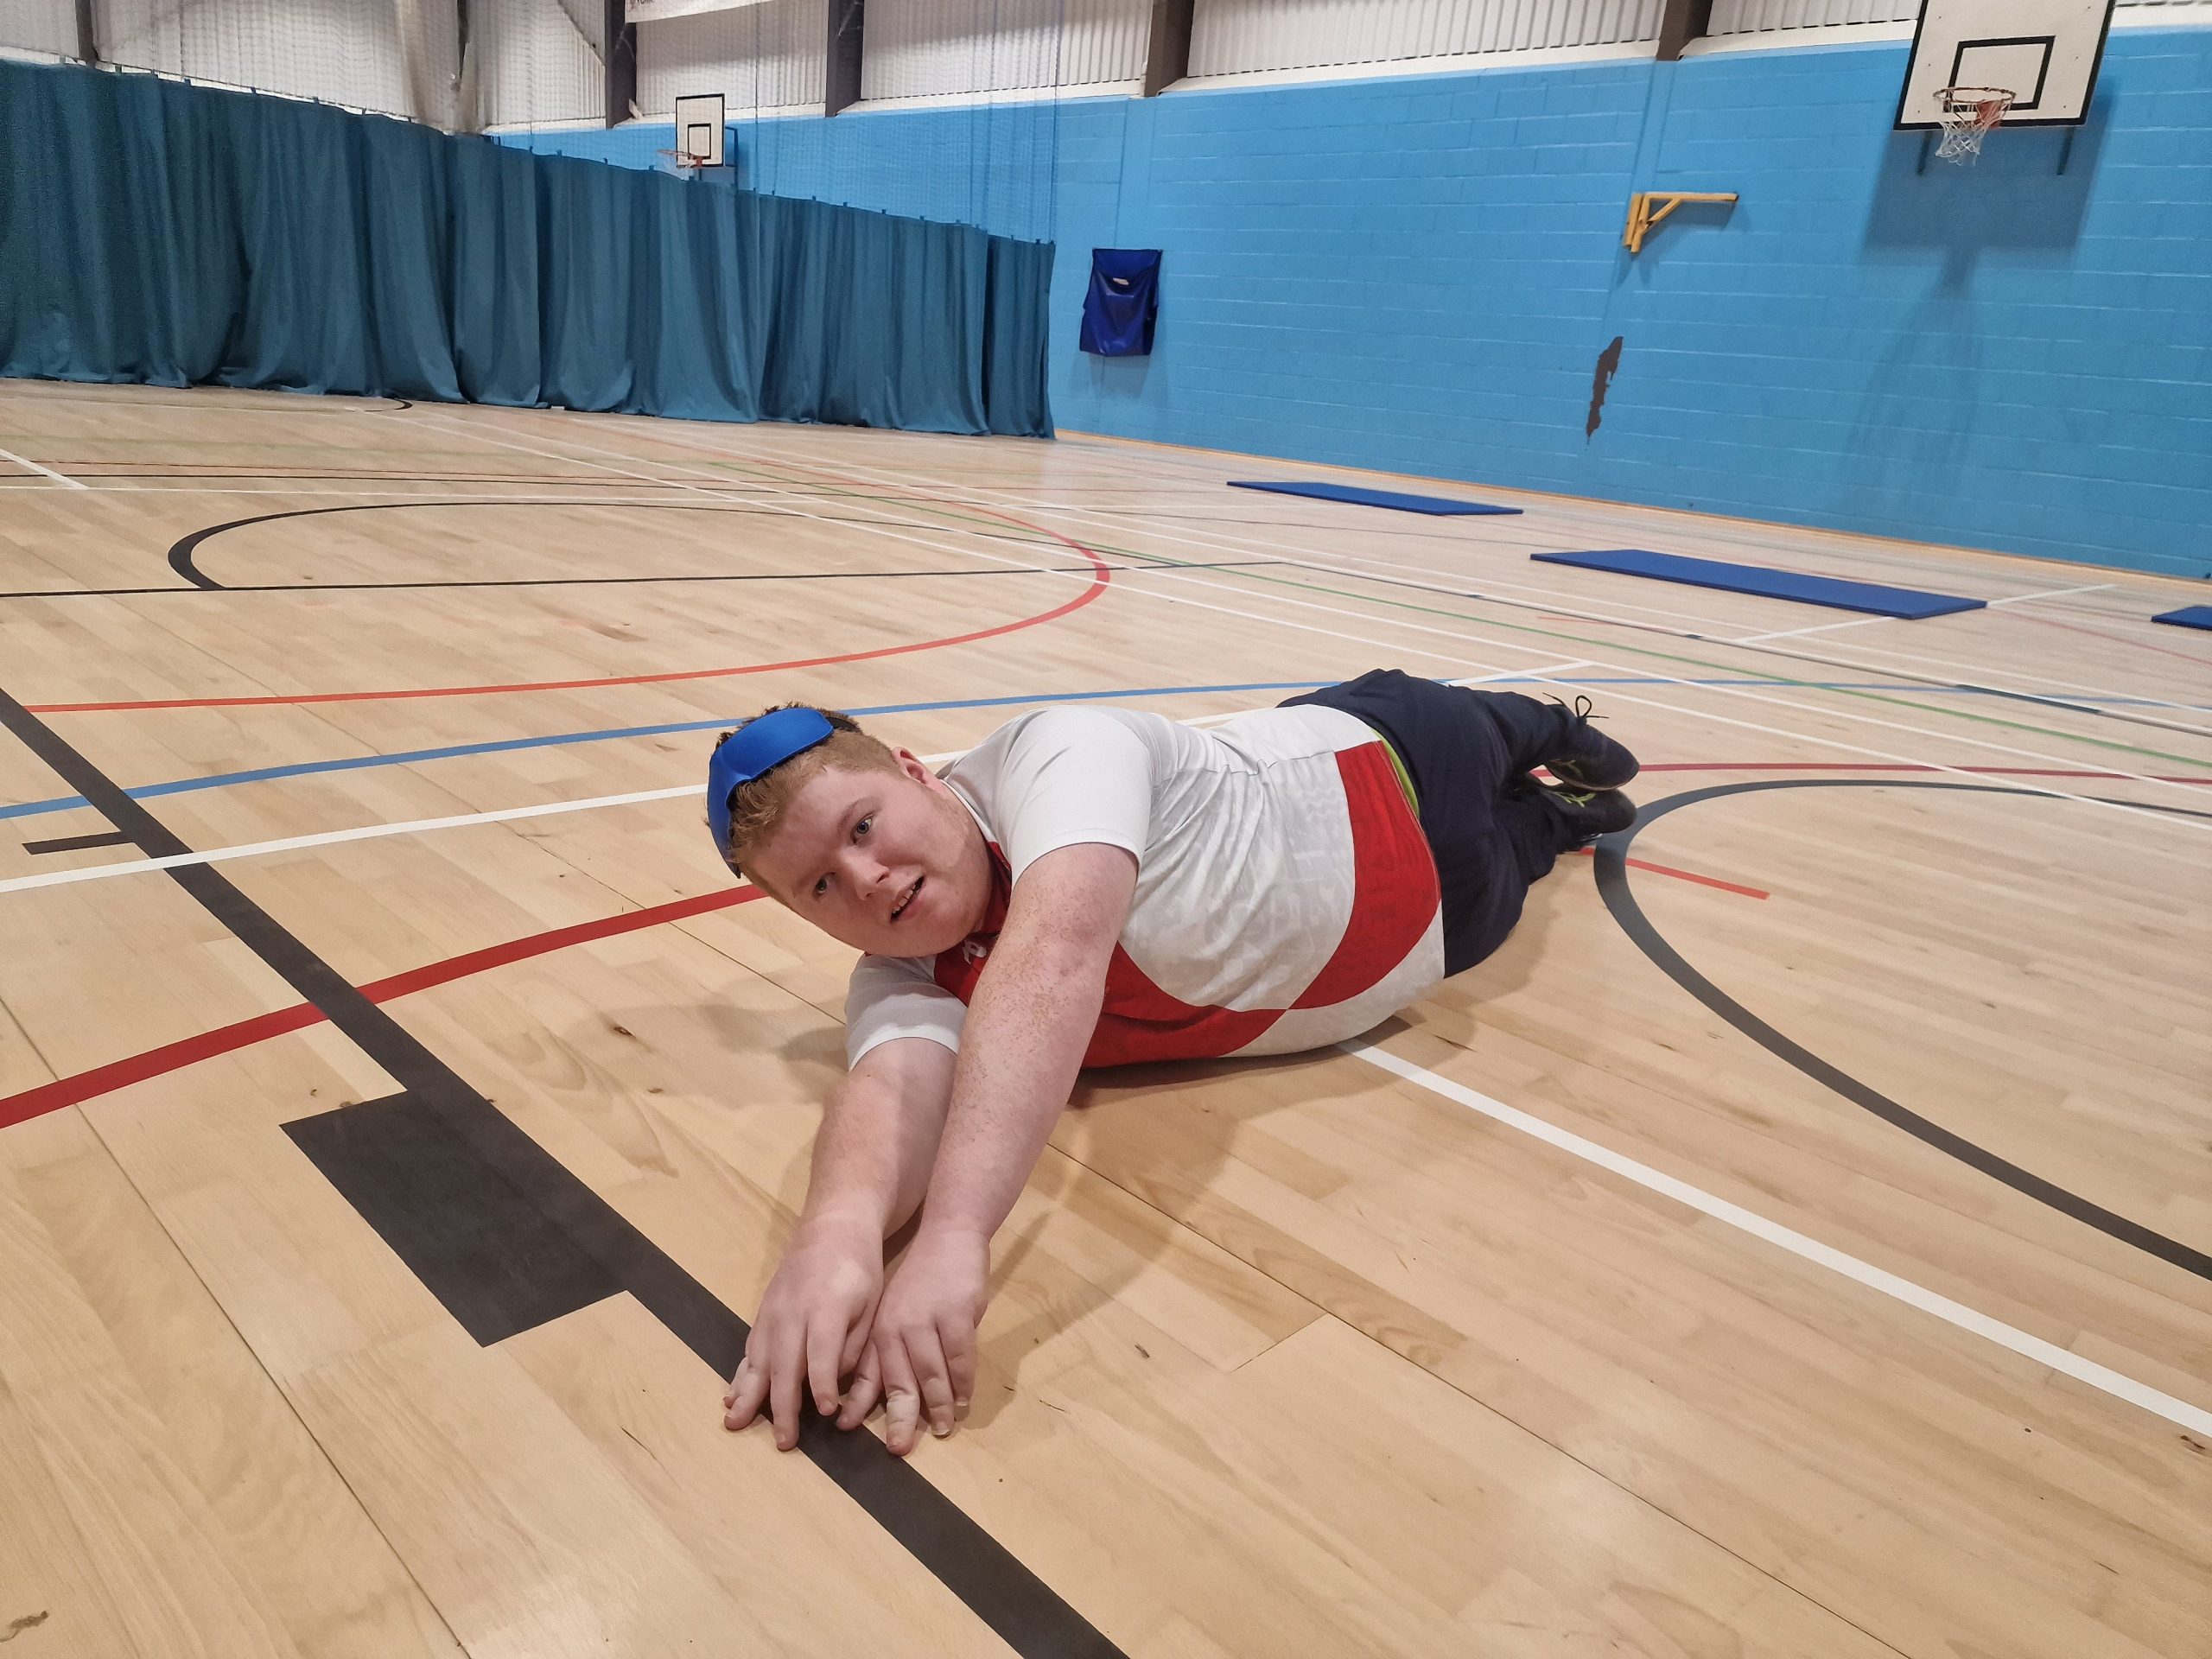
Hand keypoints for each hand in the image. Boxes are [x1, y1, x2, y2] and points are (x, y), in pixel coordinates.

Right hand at [723, 1211, 882, 1448]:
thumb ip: (852, 1344)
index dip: (823, 1385)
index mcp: (826, 1308)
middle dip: (783, 1406)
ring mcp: (772, 1313)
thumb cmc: (860, 1271)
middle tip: (784, 1441)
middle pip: (784, 1365)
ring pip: (758, 1360)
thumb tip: (831, 1382)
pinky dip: (739, 1376)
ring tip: (736, 1423)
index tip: (827, 1412)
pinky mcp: (762, 1314)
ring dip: (748, 1395)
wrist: (832, 1228)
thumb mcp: (870, 1304)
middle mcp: (792, 1312)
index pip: (822, 1354)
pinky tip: (731, 1397)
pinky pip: (749, 1350)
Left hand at [841, 1228, 988, 1455]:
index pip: (865, 1372)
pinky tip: (963, 1400)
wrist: (950, 1235)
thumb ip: (890, 1349)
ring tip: (941, 1429)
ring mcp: (927, 1322)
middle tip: (898, 1449)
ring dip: (937, 1407)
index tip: (848, 1428)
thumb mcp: (897, 1311)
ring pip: (932, 1376)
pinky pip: (960, 1361)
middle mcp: (897, 1327)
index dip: (857, 1403)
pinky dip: (963, 1384)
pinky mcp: (956, 1316)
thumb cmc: (924, 1278)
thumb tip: (888, 1392)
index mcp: (879, 1327)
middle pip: (898, 1382)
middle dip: (898, 1419)